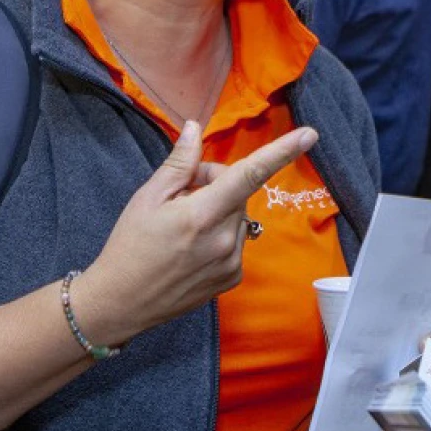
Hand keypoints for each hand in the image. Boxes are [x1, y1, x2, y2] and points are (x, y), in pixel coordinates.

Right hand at [72, 120, 318, 346]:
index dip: (282, 152)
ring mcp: (231, 262)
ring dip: (219, 211)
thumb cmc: (129, 245)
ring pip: (238, 216)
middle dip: (216, 184)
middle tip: (182, 194)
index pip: (250, 175)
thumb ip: (179, 163)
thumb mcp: (147, 198)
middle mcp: (224, 240)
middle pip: (238, 192)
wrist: (120, 303)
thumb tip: (196, 128)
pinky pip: (237, 241)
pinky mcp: (233, 278)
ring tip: (184, 226)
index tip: (309, 135)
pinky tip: (192, 248)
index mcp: (202, 215)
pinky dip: (221, 235)